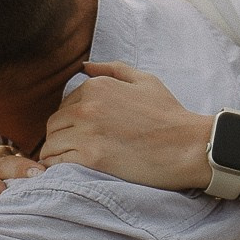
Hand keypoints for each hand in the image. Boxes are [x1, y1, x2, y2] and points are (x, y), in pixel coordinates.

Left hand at [38, 61, 210, 192]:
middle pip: (54, 125)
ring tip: (69, 163)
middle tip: (73, 151)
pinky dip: (57, 168)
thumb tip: (84, 66)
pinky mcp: (91, 159)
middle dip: (60, 137)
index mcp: (96, 87)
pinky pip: (57, 163)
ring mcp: (87, 133)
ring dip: (56, 154)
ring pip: (51, 145)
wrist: (188, 145)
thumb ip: (113, 69)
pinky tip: (67, 173)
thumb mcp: (145, 80)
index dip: (70, 121)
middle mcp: (87, 107)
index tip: (80, 134)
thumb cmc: (169, 114)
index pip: (64, 105)